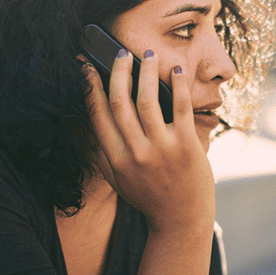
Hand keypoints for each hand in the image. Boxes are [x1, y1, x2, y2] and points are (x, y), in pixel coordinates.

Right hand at [83, 50, 214, 235]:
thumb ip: (104, 154)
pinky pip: (179, 107)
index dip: (91, 87)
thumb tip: (94, 121)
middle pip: (120, 101)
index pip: (98, 114)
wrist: (181, 220)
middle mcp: (136, 152)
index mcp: (115, 159)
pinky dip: (177, 85)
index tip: (89, 68)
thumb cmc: (149, 197)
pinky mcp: (186, 146)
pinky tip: (175, 70)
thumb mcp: (118, 180)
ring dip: (145, 71)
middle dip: (118, 72)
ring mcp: (161, 149)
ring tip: (146, 55)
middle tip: (120, 54)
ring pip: (147, 99)